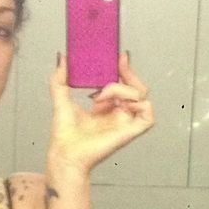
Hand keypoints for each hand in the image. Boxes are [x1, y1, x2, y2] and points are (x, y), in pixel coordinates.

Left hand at [48, 50, 153, 171]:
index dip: (124, 69)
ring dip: (122, 89)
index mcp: (106, 107)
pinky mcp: (129, 132)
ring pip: (140, 96)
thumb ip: (60, 79)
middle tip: (116, 66)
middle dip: (127, 74)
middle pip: (136, 87)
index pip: (123, 84)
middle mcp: (118, 114)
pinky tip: (120, 104)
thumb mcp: (61, 99)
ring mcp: (125, 122)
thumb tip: (62, 59)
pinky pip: (148, 115)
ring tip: (101, 96)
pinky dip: (139, 104)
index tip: (119, 57)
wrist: (65, 151)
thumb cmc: (64, 134)